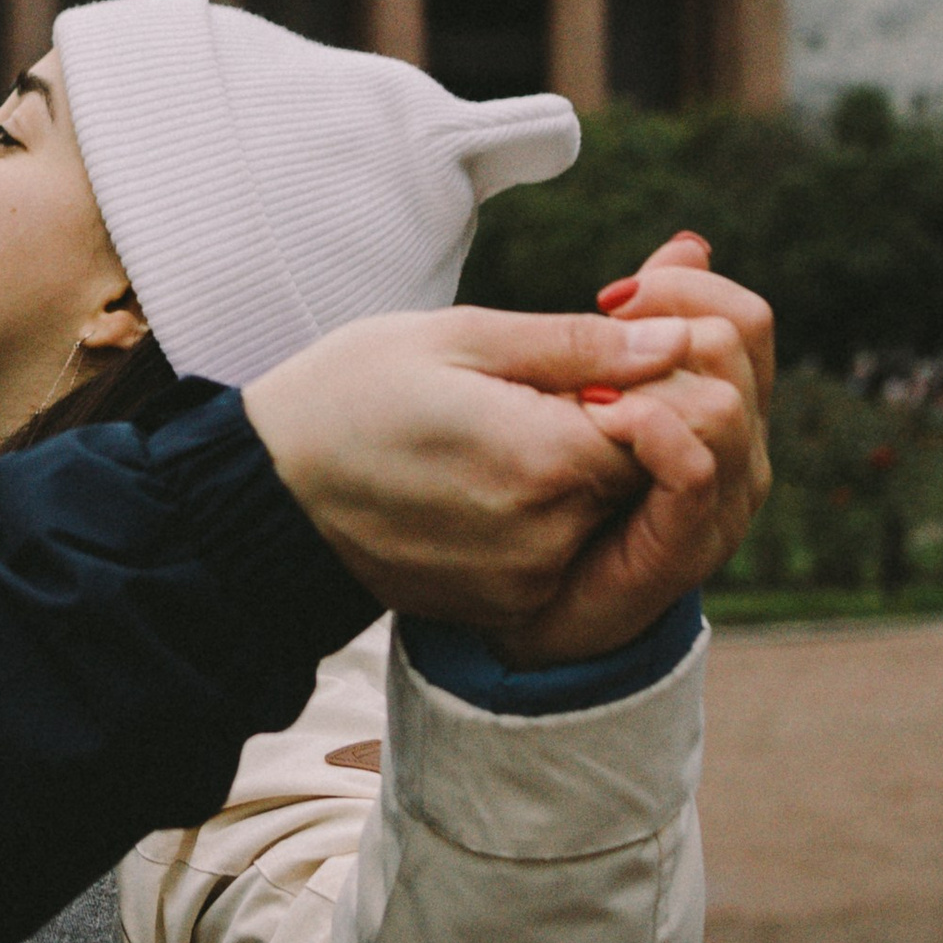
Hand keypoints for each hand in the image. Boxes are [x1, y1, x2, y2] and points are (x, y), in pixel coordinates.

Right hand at [242, 307, 689, 643]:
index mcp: (543, 460)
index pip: (667, 418)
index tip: (589, 353)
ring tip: (498, 426)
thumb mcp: (458, 339)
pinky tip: (483, 472)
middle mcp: (548, 538)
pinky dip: (547, 508)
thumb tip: (675, 337)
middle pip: (644, 470)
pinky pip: (565, 549)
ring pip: (606, 511)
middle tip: (533, 385)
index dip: (646, 376)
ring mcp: (526, 581)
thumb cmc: (353, 392)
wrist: (267, 494)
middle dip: (618, 418)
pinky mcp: (506, 605)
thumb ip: (577, 344)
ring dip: (580, 465)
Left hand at [498, 232, 774, 665]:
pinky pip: (694, 466)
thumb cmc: (558, 481)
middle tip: (588, 336)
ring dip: (648, 378)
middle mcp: (742, 450)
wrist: (527, 598)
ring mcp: (723, 500)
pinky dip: (649, 429)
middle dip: (662, 324)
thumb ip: (641, 323)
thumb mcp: (592, 380)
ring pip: (723, 401)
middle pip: (739, 345)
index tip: (610, 295)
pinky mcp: (689, 543)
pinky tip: (597, 418)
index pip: (747, 318)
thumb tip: (689, 244)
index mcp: (727, 404)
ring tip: (582, 389)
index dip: (683, 289)